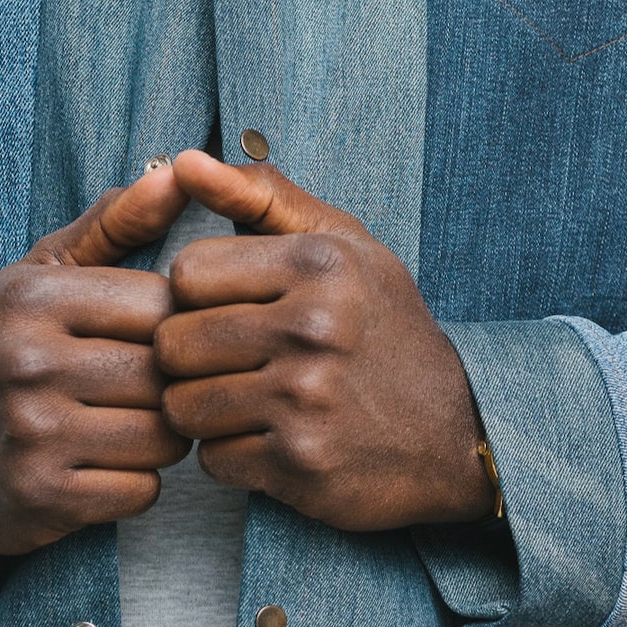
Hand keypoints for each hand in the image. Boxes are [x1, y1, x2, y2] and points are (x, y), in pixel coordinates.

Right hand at [0, 164, 192, 554]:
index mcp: (33, 298)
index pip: (162, 306)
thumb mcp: (45, 274)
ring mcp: (31, 434)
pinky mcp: (40, 497)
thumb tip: (179, 169)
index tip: (147, 338)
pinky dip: (136, 483)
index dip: (171, 326)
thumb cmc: (9, 350)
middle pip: (165, 374)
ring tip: (124, 424)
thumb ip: (116, 222)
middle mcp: (26, 362)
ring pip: (164, 435)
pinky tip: (101, 467)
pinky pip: (143, 490)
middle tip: (139, 389)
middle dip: (166, 385)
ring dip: (160, 436)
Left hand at [153, 151, 495, 531]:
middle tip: (235, 362)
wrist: (453, 436)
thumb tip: (183, 163)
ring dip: (205, 409)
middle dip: (193, 357)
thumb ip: (261, 197)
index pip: (186, 273)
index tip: (233, 308)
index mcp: (320, 262)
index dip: (198, 296)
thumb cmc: (383, 328)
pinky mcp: (300, 463)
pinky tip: (271, 439)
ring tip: (247, 399)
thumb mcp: (342, 245)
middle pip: (174, 342)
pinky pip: (212, 459)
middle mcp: (315, 327)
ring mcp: (307, 399)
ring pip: (182, 405)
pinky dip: (232, 455)